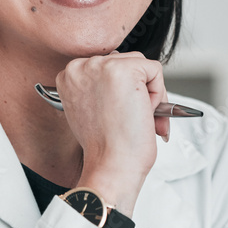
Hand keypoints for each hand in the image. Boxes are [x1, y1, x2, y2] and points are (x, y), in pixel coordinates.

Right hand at [54, 50, 168, 216]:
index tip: (121, 112)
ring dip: (148, 92)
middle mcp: (80, 67)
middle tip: (134, 118)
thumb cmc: (104, 147)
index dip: (121, 90)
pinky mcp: (123, 69)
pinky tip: (144, 112)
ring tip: (137, 116)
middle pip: (124, 62)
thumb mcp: (90, 110)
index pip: (106, 67)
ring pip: (141, 65)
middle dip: (137, 90)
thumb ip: (100, 89)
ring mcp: (100, 66)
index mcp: (68, 76)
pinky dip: (159, 92)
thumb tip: (126, 81)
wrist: (111, 165)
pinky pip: (155, 70)